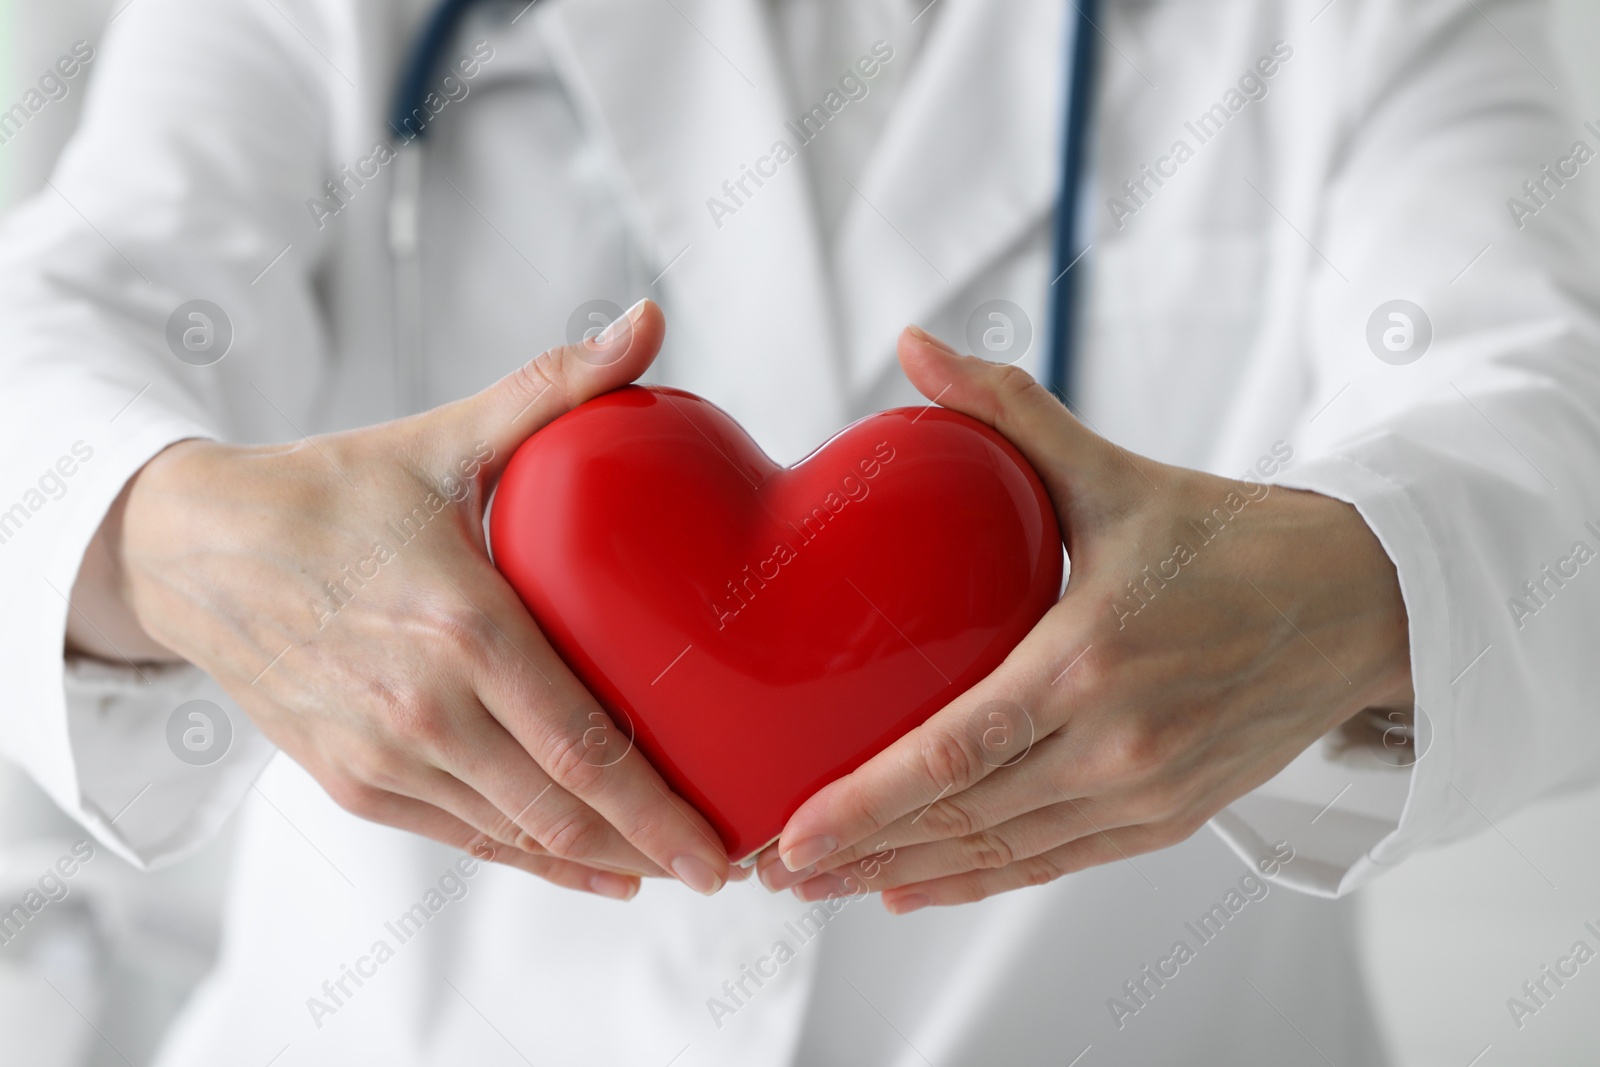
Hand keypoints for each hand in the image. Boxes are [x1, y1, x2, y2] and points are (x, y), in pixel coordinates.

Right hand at [70, 299, 732, 899]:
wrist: (192, 551)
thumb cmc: (330, 493)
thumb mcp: (444, 437)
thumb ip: (554, 388)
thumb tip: (650, 321)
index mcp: (461, 627)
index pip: (586, 747)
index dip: (661, 810)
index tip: (723, 842)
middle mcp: (422, 708)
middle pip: (561, 809)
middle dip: (652, 848)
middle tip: (725, 867)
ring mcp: (382, 758)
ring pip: (514, 836)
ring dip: (598, 859)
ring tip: (670, 866)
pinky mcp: (353, 783)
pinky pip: (461, 837)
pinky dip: (530, 859)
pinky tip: (589, 867)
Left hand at [758, 324, 1412, 910]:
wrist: (1360, 605)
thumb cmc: (1228, 537)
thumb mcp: (1114, 472)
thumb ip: (1007, 411)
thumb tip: (914, 344)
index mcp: (1093, 654)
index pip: (956, 749)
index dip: (868, 800)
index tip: (791, 832)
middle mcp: (1120, 741)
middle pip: (965, 817)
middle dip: (860, 851)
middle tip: (771, 868)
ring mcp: (1147, 793)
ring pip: (1003, 853)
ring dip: (905, 875)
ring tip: (820, 886)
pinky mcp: (1168, 820)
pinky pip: (1054, 865)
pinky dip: (979, 883)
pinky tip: (911, 886)